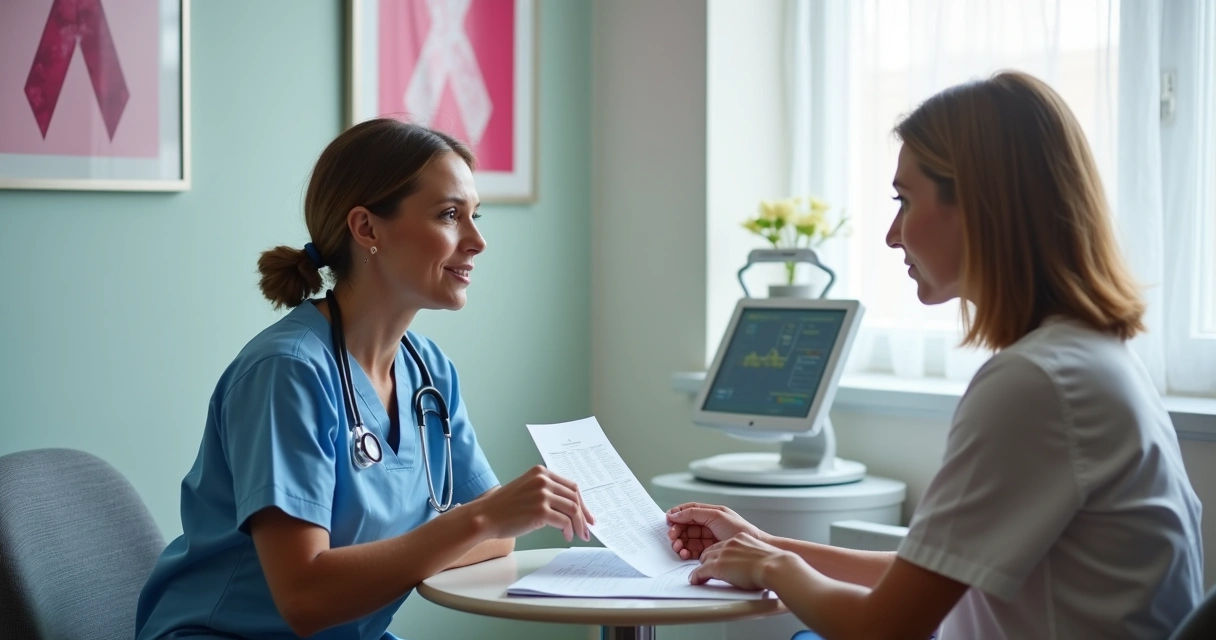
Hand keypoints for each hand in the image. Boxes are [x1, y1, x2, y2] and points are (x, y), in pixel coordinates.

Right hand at [473, 466, 594, 542]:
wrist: (485, 516)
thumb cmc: (503, 507)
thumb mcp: (527, 489)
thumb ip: (546, 492)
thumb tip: (569, 507)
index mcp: (541, 472)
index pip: (571, 486)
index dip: (582, 502)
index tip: (587, 514)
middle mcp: (543, 480)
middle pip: (575, 496)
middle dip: (584, 514)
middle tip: (587, 527)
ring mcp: (542, 495)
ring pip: (573, 509)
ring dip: (579, 524)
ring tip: (579, 534)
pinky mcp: (540, 510)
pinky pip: (564, 521)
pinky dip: (569, 530)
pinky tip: (566, 536)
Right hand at [666, 502, 765, 559]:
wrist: (754, 549)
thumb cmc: (740, 530)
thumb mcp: (716, 515)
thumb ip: (695, 513)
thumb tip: (676, 514)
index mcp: (711, 513)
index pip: (689, 511)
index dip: (677, 514)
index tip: (667, 520)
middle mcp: (709, 524)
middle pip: (686, 526)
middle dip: (677, 531)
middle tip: (672, 538)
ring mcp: (709, 538)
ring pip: (688, 539)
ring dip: (680, 543)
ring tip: (678, 548)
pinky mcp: (709, 551)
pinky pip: (692, 550)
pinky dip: (686, 552)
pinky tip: (684, 554)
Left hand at [688, 533, 796, 590]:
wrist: (775, 567)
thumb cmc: (774, 565)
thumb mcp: (762, 554)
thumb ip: (754, 556)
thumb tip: (757, 565)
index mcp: (741, 538)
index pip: (722, 544)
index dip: (717, 554)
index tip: (717, 561)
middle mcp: (730, 543)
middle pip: (710, 550)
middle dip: (707, 560)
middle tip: (705, 570)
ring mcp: (723, 553)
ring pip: (704, 559)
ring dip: (701, 568)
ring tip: (699, 577)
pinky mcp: (718, 565)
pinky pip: (700, 571)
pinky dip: (696, 577)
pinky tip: (695, 581)